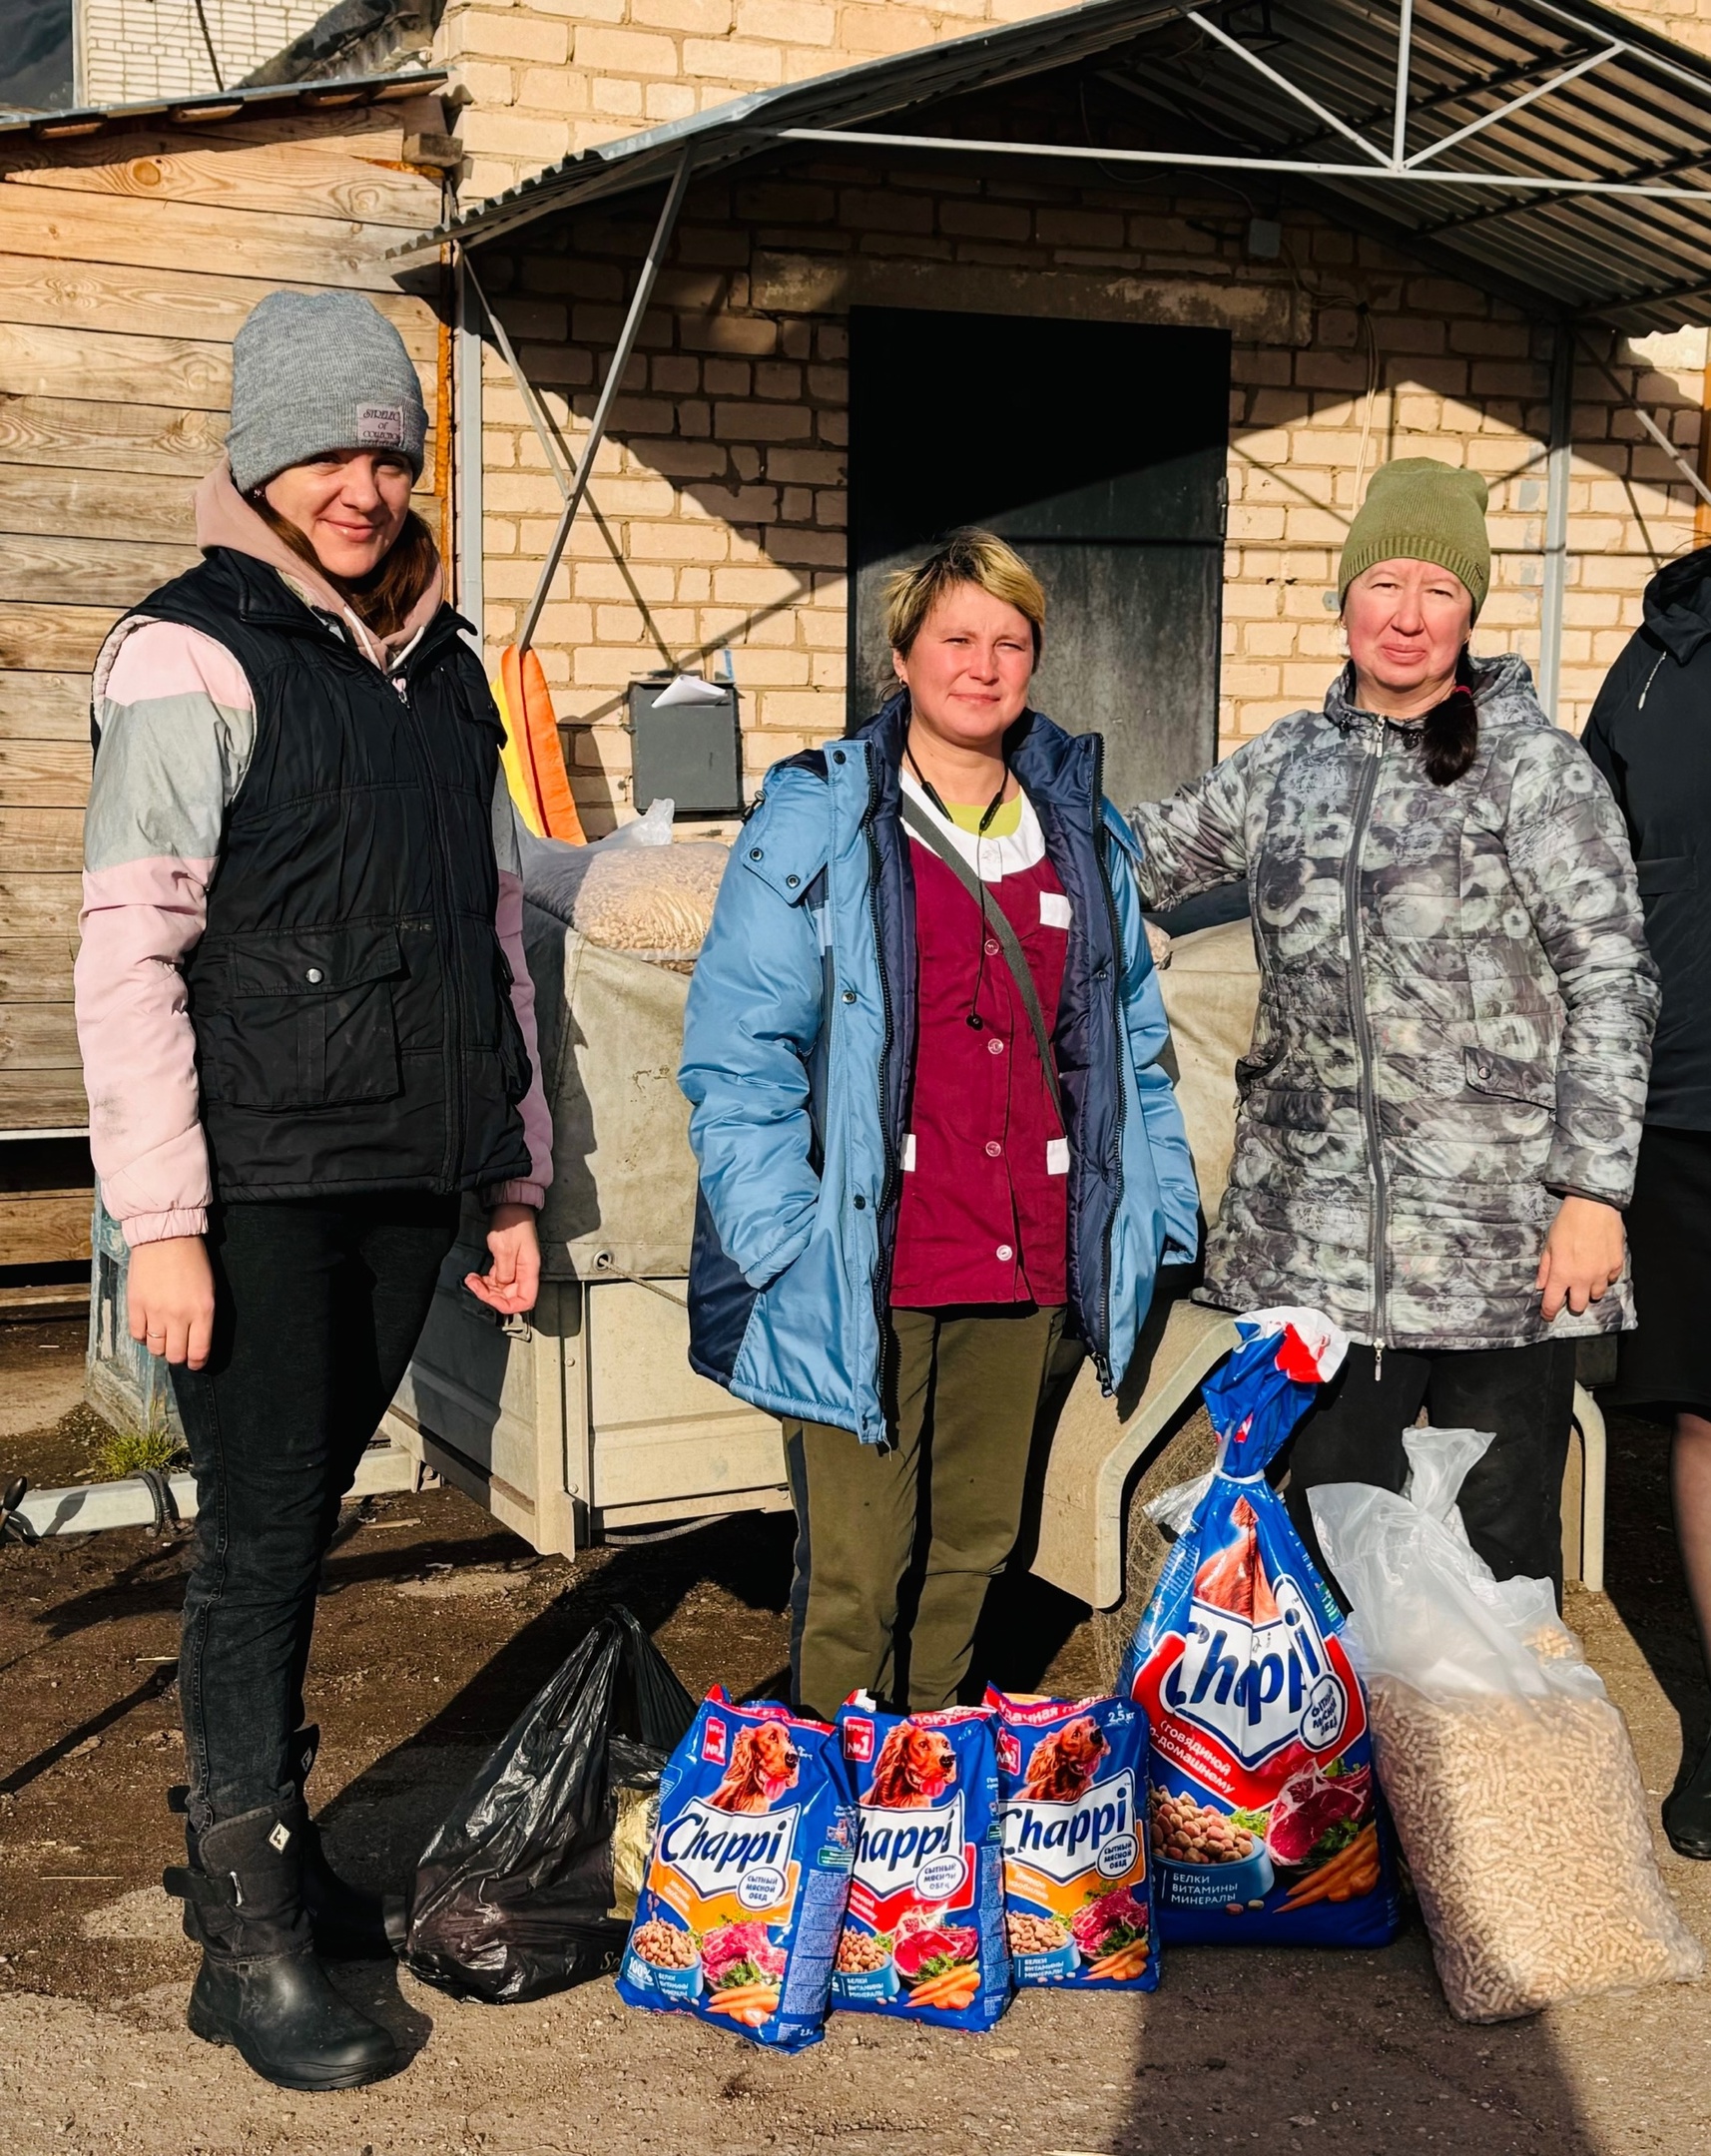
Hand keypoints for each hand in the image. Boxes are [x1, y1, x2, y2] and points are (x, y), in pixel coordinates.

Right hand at [128, 1235, 215, 1368]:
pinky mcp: (135, 1305)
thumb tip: (196, 1341)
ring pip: (155, 1348)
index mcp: (202, 1311)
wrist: (166, 1237)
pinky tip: (148, 1327)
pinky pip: (137, 1335)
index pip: (199, 1352)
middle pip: (175, 1355)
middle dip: (178, 1357)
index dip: (197, 1363)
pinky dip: (143, 1336)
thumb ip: (203, 1317)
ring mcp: (155, 1312)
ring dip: (160, 1346)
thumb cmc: (192, 1261)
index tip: (195, 1363)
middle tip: (179, 1350)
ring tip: (163, 1336)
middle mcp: (179, 1316)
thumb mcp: (208, 1290)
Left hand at [465, 1202, 539, 1316]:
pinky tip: (477, 1276)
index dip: (508, 1305)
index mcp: (530, 1270)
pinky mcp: (507, 1264)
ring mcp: (516, 1268)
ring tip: (472, 1279)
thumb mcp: (504, 1248)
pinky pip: (498, 1280)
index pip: (525, 1301)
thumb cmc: (512, 1224)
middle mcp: (525, 1272)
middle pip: (511, 1297)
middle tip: (475, 1285)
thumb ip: (503, 1272)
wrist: (510, 1207)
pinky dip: (486, 1282)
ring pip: (502, 1290)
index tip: (490, 1299)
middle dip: (491, 1295)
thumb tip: (501, 1286)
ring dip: (486, 1289)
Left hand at [1536, 1195, 1624, 1321]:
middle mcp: (1583, 1278)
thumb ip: (1545, 1268)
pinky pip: (1611, 1279)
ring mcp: (1602, 1273)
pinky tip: (1599, 1266)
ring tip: (1585, 1277)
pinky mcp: (1616, 1264)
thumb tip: (1541, 1285)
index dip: (1549, 1312)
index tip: (1548, 1315)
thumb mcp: (1549, 1244)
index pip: (1553, 1302)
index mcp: (1563, 1274)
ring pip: (1597, 1294)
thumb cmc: (1568, 1223)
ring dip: (1590, 1290)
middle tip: (1570, 1293)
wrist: (1593, 1206)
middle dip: (1573, 1303)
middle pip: (1579, 1306)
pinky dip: (1605, 1277)